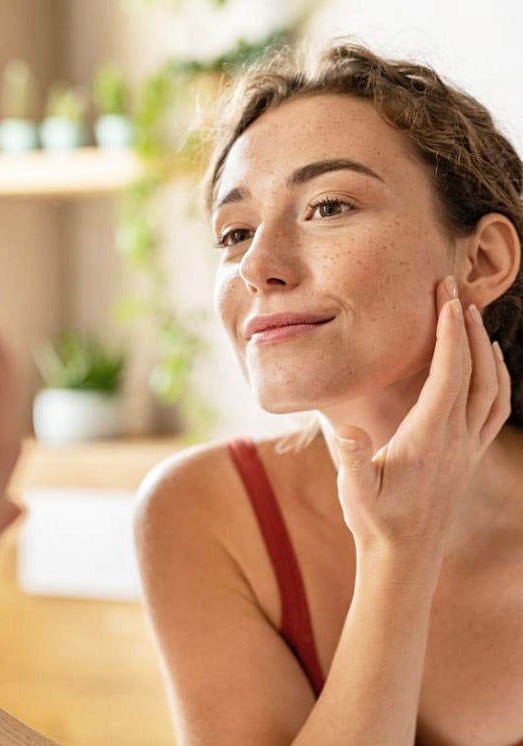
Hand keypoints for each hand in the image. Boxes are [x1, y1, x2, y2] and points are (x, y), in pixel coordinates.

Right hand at [332, 276, 510, 559]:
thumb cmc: (376, 521)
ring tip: (471, 316)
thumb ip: (354, 460)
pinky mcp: (469, 455)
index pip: (448, 374)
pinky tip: (489, 363)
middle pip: (475, 371)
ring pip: (492, 387)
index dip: (449, 332)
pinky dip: (498, 377)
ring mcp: (468, 447)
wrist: (405, 557)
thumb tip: (349, 431)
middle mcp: (457, 438)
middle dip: (466, 326)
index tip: (444, 297)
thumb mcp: (356, 491)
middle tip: (454, 289)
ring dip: (485, 348)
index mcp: (429, 438)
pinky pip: (495, 408)